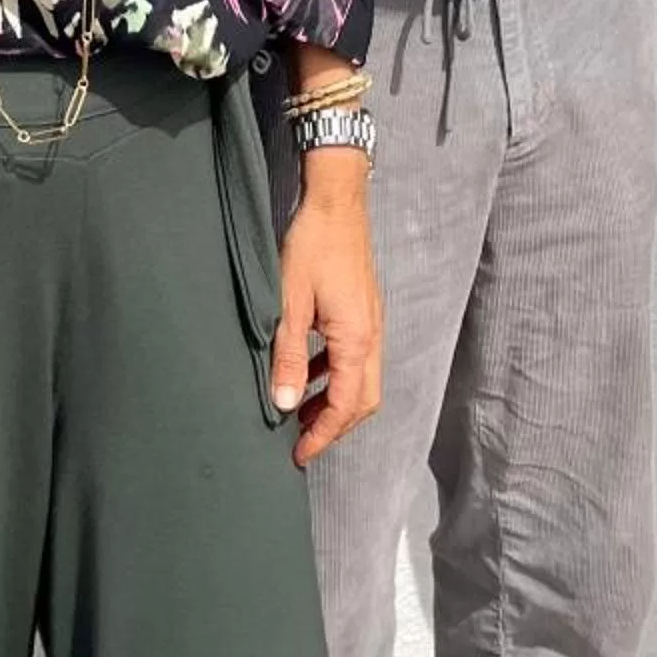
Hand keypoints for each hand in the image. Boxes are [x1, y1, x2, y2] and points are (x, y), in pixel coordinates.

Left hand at [272, 166, 381, 465]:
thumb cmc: (312, 246)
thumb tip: (285, 405)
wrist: (337, 201)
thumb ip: (289, 357)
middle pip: (362, 401)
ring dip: (333, 402)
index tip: (298, 454)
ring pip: (361, 380)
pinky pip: (355, 357)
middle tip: (301, 441)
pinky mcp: (364, 311)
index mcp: (356, 340)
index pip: (345, 407)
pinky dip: (334, 375)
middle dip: (333, 426)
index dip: (322, 436)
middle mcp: (371, 336)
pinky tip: (308, 372)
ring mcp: (371, 323)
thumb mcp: (290, 304)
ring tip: (299, 411)